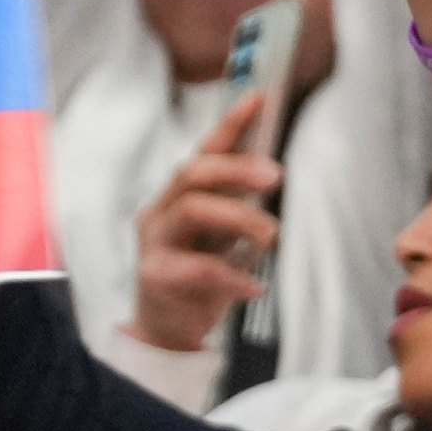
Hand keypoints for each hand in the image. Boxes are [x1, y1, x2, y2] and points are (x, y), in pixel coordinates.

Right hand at [129, 92, 281, 350]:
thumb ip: (238, 207)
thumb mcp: (223, 237)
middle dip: (237, 168)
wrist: (168, 331)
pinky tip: (257, 287)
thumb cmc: (200, 279)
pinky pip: (199, 268)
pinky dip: (235, 277)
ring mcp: (154, 242)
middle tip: (276, 176)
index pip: (204, 152)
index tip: (259, 98)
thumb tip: (273, 174)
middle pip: (193, 173)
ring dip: (241, 218)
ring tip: (272, 237)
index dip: (230, 125)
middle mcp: (161, 212)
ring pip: (194, 210)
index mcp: (179, 197)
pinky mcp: (155, 275)